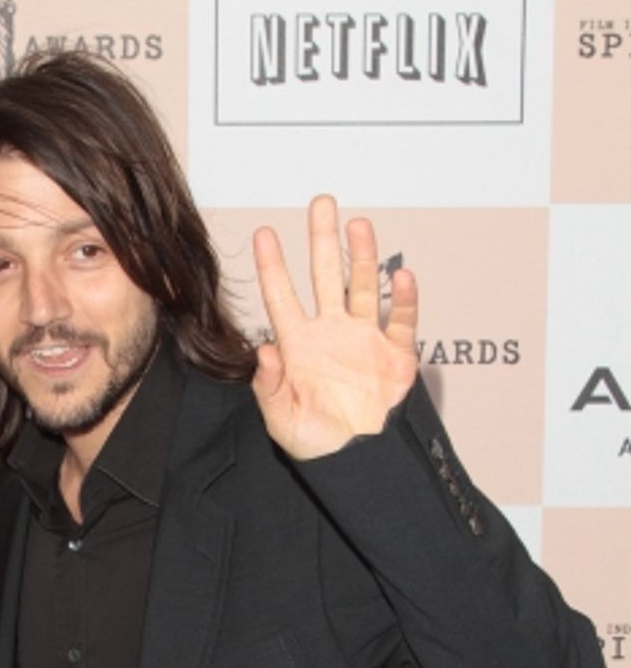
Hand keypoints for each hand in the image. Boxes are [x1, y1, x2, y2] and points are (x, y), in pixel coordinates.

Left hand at [251, 195, 418, 461]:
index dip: (272, 266)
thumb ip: (270, 388)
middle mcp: (332, 335)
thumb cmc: (319, 446)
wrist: (360, 463)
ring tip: (358, 224)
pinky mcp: (395, 356)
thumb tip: (266, 351)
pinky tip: (402, 278)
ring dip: (363, 256)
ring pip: (365, 287)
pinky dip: (404, 299)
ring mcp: (364, 341)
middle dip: (322, 239)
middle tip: (320, 203)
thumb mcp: (282, 421)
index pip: (281, 297)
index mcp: (300, 348)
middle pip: (326, 276)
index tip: (263, 235)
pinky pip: (401, 321)